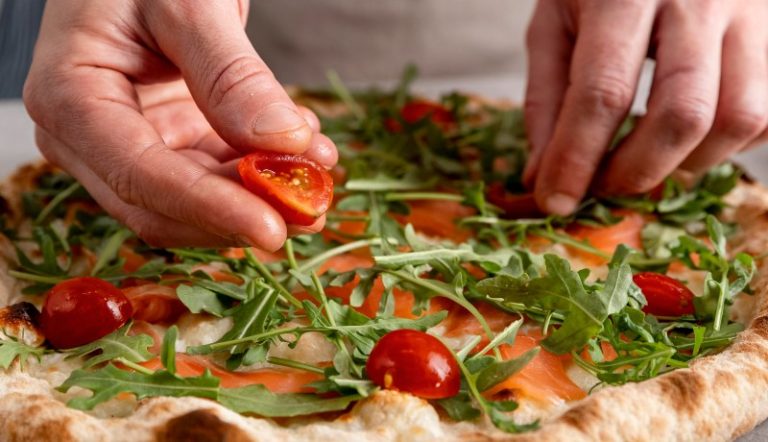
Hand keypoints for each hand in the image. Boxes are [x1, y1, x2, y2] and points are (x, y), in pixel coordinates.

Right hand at [23, 0, 337, 249]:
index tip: (272, 230)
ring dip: (260, 197)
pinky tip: (305, 151)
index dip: (209, 210)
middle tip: (313, 208)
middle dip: (240, 213)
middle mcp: (88, 136)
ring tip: (320, 171)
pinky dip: (260, 171)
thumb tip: (280, 142)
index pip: (139, 178)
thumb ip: (231, 74)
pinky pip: (214, 174)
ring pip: (194, 201)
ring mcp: (126, 143)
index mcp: (69, 98)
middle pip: (162, 206)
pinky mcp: (165, 140)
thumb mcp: (188, 1)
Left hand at [523, 0, 767, 214]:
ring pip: (742, 118)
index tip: (556, 202)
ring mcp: (751, 13)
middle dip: (638, 172)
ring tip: (650, 159)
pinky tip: (692, 135)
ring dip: (690, 162)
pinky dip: (730, 144)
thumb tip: (542, 178)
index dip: (577, 159)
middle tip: (605, 187)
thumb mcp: (554, 24)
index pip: (603, 92)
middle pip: (683, 114)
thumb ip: (546, 100)